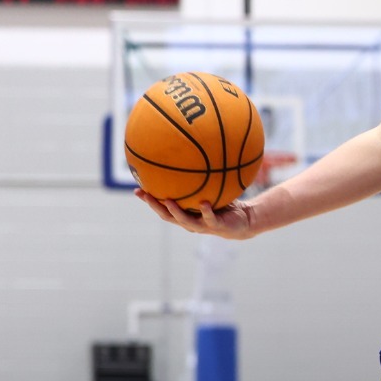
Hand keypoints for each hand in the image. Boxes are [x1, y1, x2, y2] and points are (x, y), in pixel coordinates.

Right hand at [134, 189, 259, 239]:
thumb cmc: (223, 205)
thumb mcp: (210, 190)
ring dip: (176, 212)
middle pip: (167, 216)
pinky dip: (206, 211)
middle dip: (154, 206)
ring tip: (168, 201)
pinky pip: (210, 218)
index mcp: (185, 215)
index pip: (163, 208)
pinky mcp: (217, 226)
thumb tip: (192, 155)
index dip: (149, 200)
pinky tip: (203, 203)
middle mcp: (190, 222)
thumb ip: (200, 179)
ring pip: (185, 221)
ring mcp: (203, 225)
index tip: (137, 189)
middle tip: (144, 194)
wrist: (243, 222)